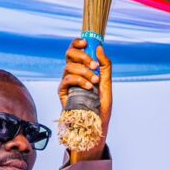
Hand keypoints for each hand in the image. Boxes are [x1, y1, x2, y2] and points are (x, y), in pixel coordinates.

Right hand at [59, 38, 111, 161]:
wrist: (95, 127)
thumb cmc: (101, 107)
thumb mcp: (107, 85)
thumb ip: (105, 66)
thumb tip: (100, 47)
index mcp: (83, 69)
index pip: (76, 51)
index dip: (78, 43)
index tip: (85, 42)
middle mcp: (73, 74)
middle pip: (69, 55)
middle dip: (82, 56)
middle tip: (94, 66)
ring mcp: (67, 83)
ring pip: (69, 67)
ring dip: (84, 72)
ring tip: (95, 82)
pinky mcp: (62, 93)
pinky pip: (66, 80)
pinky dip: (79, 81)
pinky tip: (89, 88)